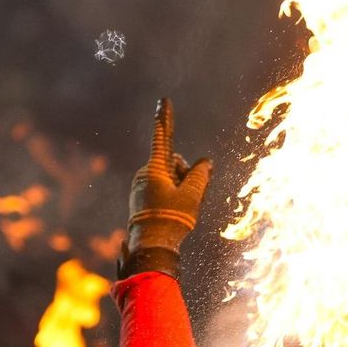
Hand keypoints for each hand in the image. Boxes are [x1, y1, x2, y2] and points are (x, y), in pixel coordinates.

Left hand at [126, 97, 211, 256]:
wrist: (151, 245)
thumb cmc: (171, 219)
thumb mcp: (192, 195)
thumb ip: (201, 174)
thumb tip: (205, 162)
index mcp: (155, 168)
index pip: (163, 137)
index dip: (165, 118)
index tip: (163, 100)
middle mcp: (146, 173)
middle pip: (175, 164)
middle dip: (187, 174)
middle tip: (192, 196)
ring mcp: (142, 186)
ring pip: (171, 178)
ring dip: (182, 187)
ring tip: (183, 208)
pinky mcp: (142, 197)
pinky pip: (163, 188)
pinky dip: (174, 195)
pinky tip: (176, 212)